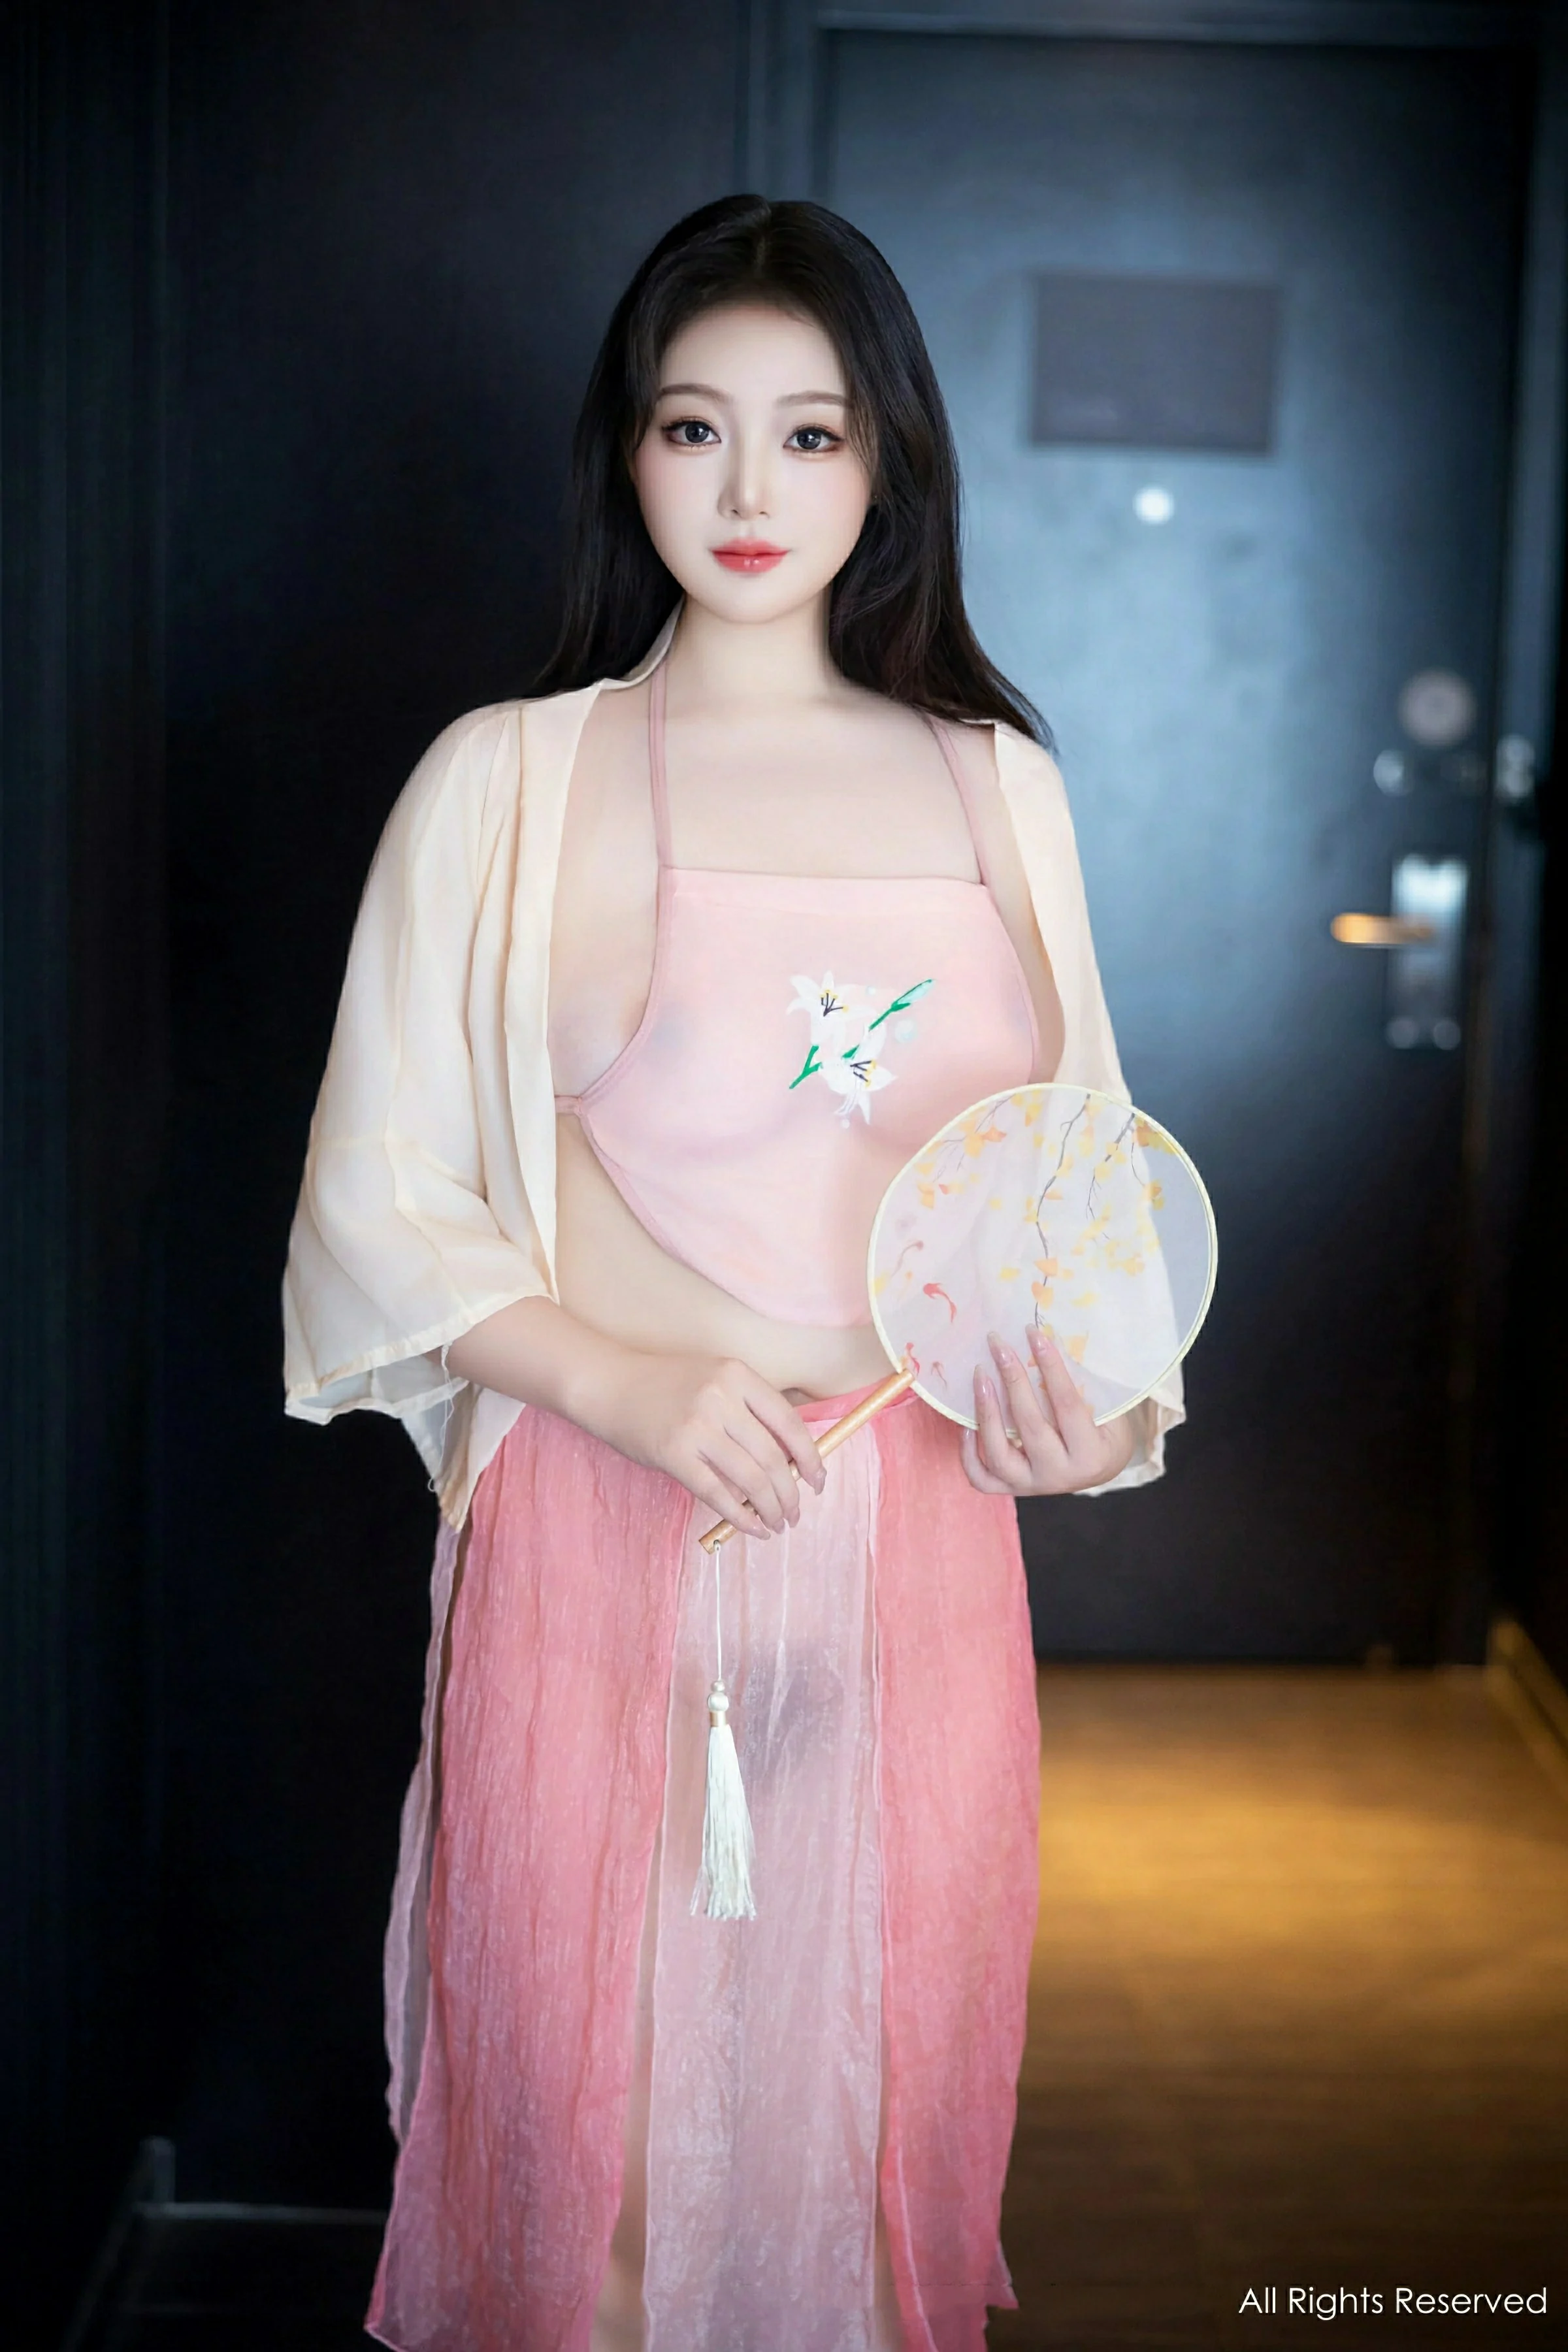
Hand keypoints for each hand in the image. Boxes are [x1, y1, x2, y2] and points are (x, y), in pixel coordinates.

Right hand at [595, 1350, 824, 1538]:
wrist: (610, 1384)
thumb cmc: (667, 1386)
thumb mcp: (715, 1379)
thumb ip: (749, 1411)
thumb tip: (791, 1461)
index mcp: (738, 1375)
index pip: (789, 1422)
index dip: (810, 1457)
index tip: (818, 1481)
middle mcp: (721, 1398)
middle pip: (772, 1457)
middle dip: (791, 1493)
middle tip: (796, 1513)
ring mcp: (697, 1426)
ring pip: (751, 1479)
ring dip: (771, 1509)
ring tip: (778, 1524)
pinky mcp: (674, 1454)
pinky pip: (717, 1494)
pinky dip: (741, 1517)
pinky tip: (752, 1528)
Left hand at [961, 1328, 1136, 1496]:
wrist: (1102, 1468)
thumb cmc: (1106, 1429)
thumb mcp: (1109, 1409)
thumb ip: (1083, 1385)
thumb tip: (1045, 1340)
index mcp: (1091, 1455)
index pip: (1067, 1405)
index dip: (1050, 1366)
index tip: (1034, 1333)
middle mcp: (1060, 1476)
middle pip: (1030, 1426)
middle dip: (1013, 1379)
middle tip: (999, 1345)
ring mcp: (1033, 1486)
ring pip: (999, 1456)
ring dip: (986, 1412)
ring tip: (980, 1375)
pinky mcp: (1014, 1490)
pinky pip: (982, 1478)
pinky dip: (969, 1454)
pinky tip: (965, 1425)